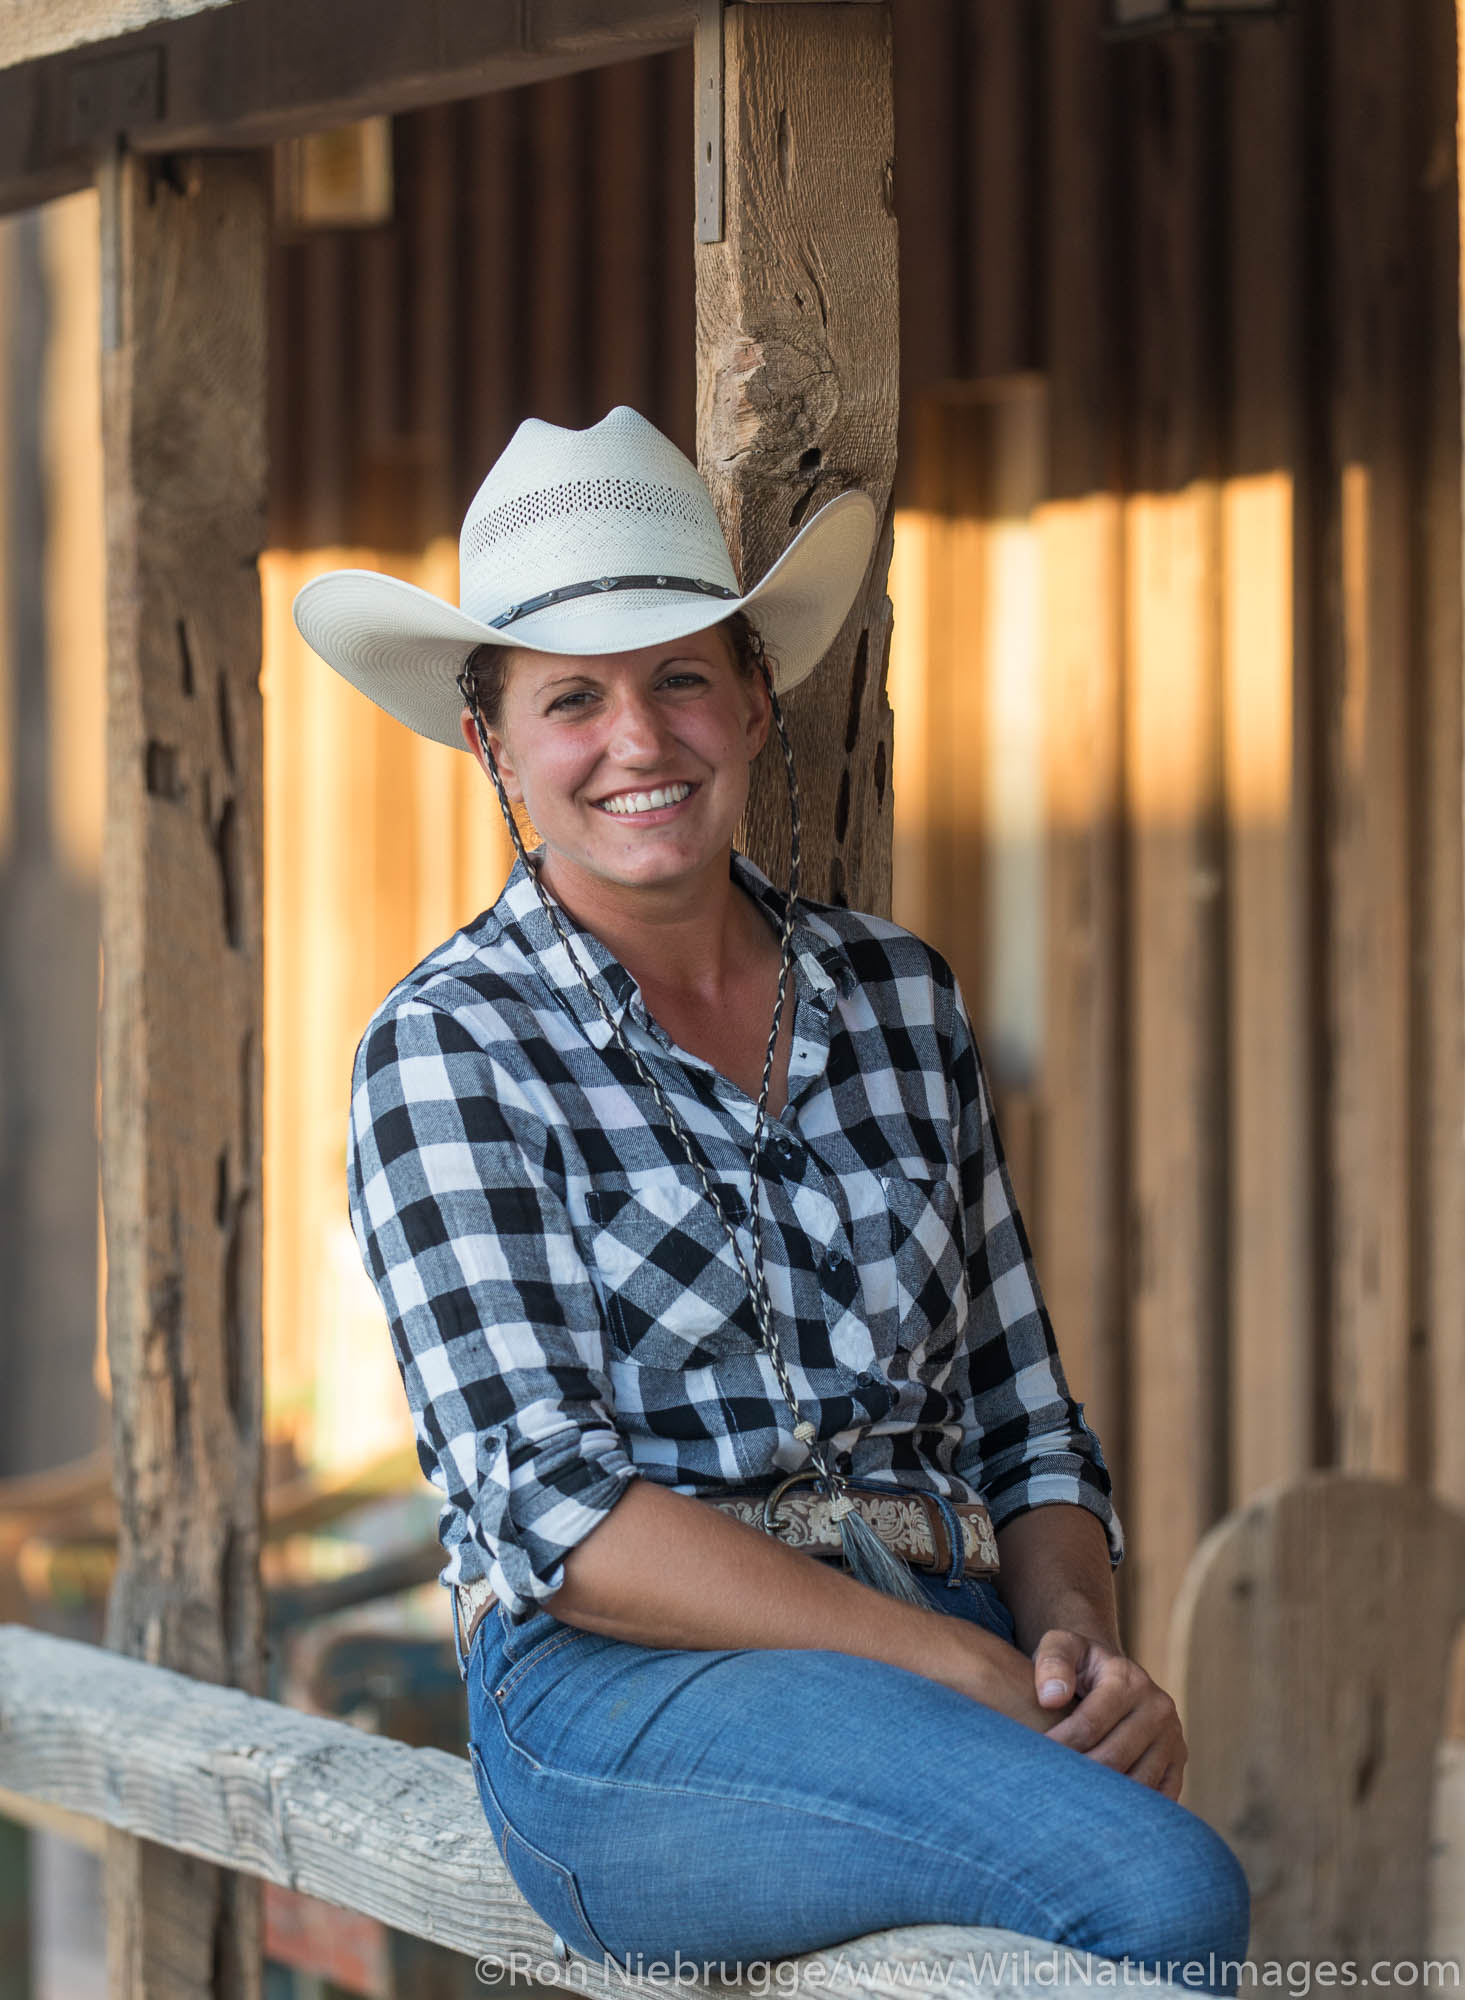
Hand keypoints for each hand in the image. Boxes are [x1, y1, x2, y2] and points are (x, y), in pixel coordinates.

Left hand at [1030, 1629, 1186, 1798]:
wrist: (1113, 1675)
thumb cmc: (1078, 1664)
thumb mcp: (1061, 1646)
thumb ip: (1052, 1663)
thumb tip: (1051, 1698)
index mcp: (1128, 1679)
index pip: (1089, 1725)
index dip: (1058, 1747)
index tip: (1032, 1762)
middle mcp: (1158, 1708)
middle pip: (1114, 1759)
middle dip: (1077, 1777)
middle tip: (1047, 1791)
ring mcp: (1173, 1738)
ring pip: (1137, 1785)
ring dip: (1102, 1801)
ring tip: (1069, 1807)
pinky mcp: (1177, 1764)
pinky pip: (1158, 1799)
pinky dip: (1131, 1812)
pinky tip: (1100, 1815)